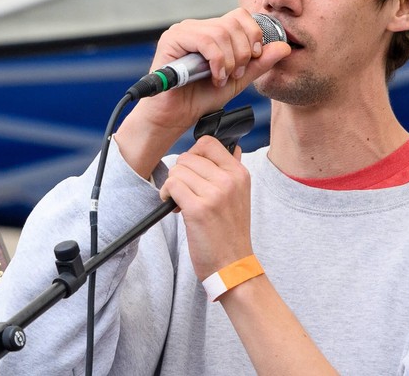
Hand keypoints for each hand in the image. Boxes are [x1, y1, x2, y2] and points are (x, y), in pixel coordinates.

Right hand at [142, 8, 288, 128]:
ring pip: (221, 32)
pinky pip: (205, 41)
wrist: (176, 117)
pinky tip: (215, 77)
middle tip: (235, 74)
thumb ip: (259, 63)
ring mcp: (183, 30)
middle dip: (242, 52)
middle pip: (233, 23)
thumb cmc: (201, 98)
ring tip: (223, 78)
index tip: (253, 58)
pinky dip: (217, 61)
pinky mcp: (172, 39)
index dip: (253, 35)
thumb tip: (284, 47)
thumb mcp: (238, 80)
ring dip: (229, 60)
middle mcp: (197, 26)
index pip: (240, 16)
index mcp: (212, 31)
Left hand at [159, 136, 252, 280]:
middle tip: (185, 192)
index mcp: (240, 174)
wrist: (232, 265)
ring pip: (177, 171)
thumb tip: (233, 148)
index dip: (193, 154)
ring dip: (172, 185)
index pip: (208, 143)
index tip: (192, 171)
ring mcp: (214, 194)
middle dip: (180, 174)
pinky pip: (172, 186)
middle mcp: (229, 180)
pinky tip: (174, 207)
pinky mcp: (198, 209)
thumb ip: (233, 171)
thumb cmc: (231, 233)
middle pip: (188, 157)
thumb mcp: (241, 196)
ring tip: (180, 201)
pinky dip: (167, 195)